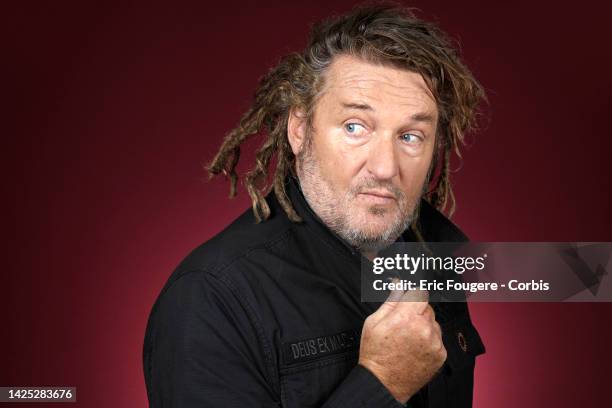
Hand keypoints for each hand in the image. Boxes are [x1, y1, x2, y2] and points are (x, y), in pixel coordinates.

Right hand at [358, 283, 446, 403]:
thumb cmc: (376, 354)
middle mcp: (423, 328)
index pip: (420, 292)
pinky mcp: (440, 355)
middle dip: (417, 311)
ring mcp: (434, 342)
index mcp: (406, 317)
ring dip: (425, 326)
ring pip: (434, 323)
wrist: (383, 382)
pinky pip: (438, 339)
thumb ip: (391, 301)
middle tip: (403, 323)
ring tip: (408, 338)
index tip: (410, 298)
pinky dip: (430, 341)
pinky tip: (415, 348)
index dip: (414, 294)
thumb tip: (398, 285)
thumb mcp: (374, 322)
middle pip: (427, 307)